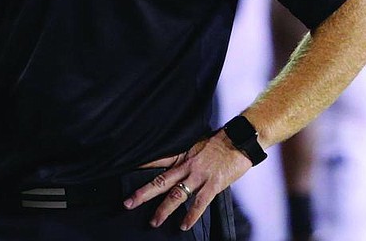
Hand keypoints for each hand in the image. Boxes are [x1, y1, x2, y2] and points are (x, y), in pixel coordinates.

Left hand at [123, 130, 251, 230]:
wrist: (240, 139)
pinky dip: (191, 215)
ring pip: (176, 194)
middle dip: (143, 193)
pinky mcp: (213, 184)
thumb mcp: (197, 143)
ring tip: (154, 221)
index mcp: (183, 154)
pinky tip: (184, 226)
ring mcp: (199, 175)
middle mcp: (187, 165)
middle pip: (160, 180)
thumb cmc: (220, 141)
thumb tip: (178, 163)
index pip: (157, 160)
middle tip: (128, 203)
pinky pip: (199, 203)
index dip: (142, 166)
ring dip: (164, 209)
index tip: (125, 171)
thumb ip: (186, 155)